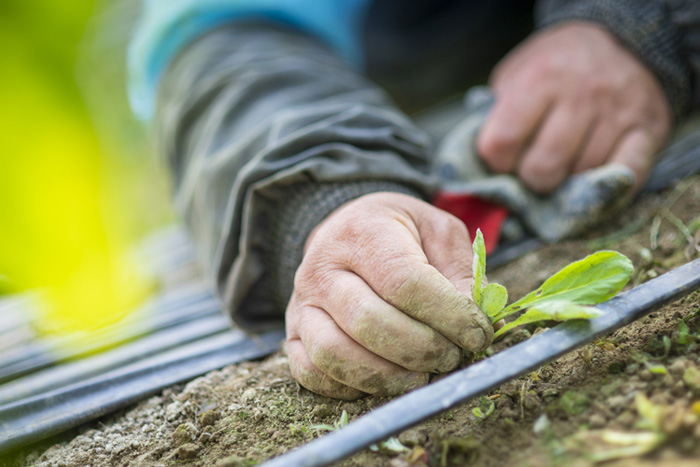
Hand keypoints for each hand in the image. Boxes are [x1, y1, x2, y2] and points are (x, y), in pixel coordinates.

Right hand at [285, 192, 492, 398]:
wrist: (348, 230)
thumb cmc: (400, 234)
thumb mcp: (438, 232)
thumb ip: (460, 272)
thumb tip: (474, 318)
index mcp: (363, 232)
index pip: (405, 282)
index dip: (448, 315)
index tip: (477, 333)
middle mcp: (322, 267)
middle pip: (370, 322)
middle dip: (421, 349)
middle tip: (451, 357)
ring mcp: (302, 303)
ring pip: (335, 353)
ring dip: (386, 376)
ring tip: (421, 377)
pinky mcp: (293, 334)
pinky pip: (311, 373)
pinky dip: (349, 388)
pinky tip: (384, 381)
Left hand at [477, 21, 670, 193]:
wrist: (621, 42)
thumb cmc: (554, 68)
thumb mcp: (515, 75)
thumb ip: (497, 115)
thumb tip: (482, 168)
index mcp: (540, 78)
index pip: (501, 143)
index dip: (495, 164)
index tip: (502, 161)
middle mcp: (581, 94)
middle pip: (542, 169)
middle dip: (530, 181)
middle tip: (532, 171)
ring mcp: (618, 113)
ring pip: (581, 177)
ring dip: (566, 185)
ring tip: (560, 169)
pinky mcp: (649, 129)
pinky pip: (626, 175)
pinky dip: (607, 188)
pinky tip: (591, 183)